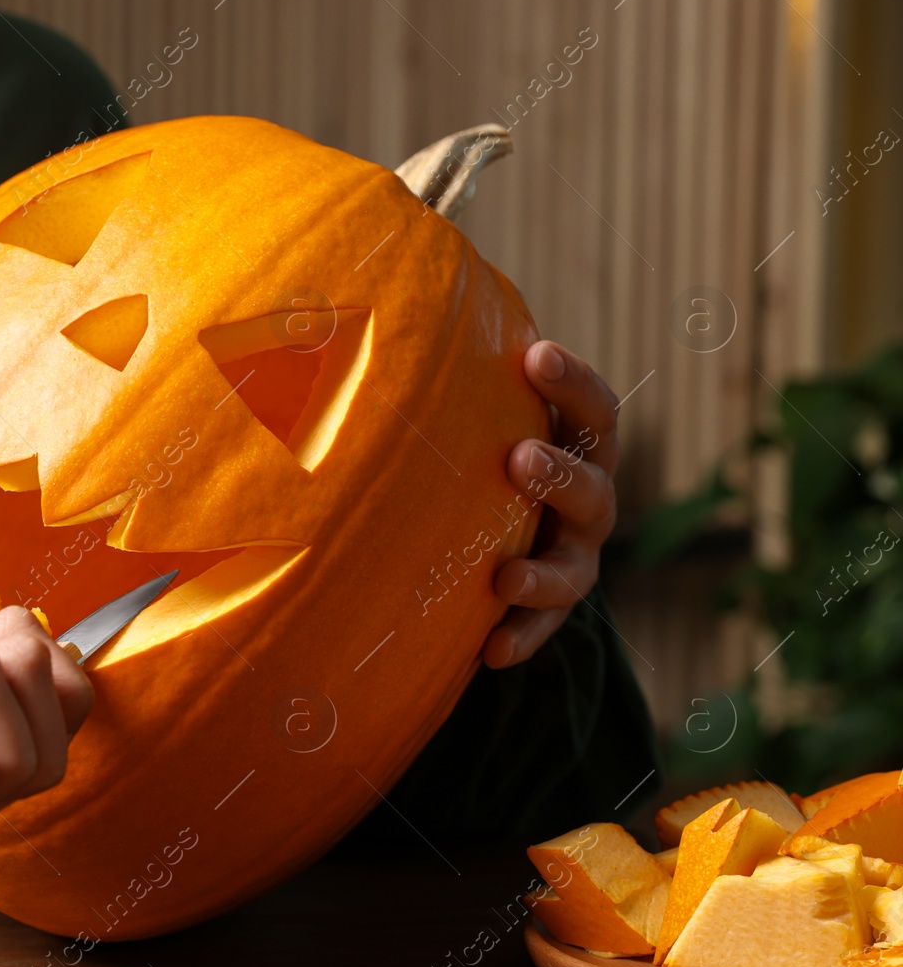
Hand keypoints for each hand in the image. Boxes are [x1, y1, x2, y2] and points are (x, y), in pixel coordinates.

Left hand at [483, 340, 619, 668]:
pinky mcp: (552, 607)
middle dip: (559, 473)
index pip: (593, 410)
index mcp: (579, 445)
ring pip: (575, 568)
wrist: (510, 534)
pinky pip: (543, 629)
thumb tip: (374, 314)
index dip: (571, 381)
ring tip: (506, 577)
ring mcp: (574, 556)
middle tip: (519, 457)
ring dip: (542, 573)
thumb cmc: (485, 453)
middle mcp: (588, 500)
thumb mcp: (483, 418)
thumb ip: (461, 381)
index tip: (536, 353)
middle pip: (593, 485)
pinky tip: (492, 652)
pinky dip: (521, 639)